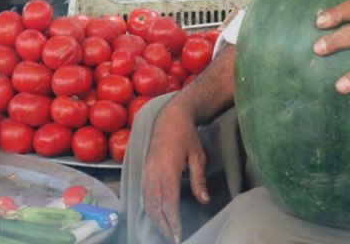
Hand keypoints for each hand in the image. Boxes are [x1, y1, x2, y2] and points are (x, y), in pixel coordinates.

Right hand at [142, 102, 210, 243]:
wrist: (170, 118)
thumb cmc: (187, 136)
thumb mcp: (198, 156)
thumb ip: (199, 179)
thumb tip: (204, 201)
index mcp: (168, 169)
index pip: (169, 202)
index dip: (173, 222)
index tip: (179, 237)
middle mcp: (154, 173)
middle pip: (156, 207)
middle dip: (165, 227)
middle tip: (175, 241)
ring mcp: (147, 172)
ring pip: (148, 203)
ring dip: (156, 221)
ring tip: (167, 234)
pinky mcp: (144, 171)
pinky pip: (145, 195)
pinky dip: (150, 210)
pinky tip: (158, 218)